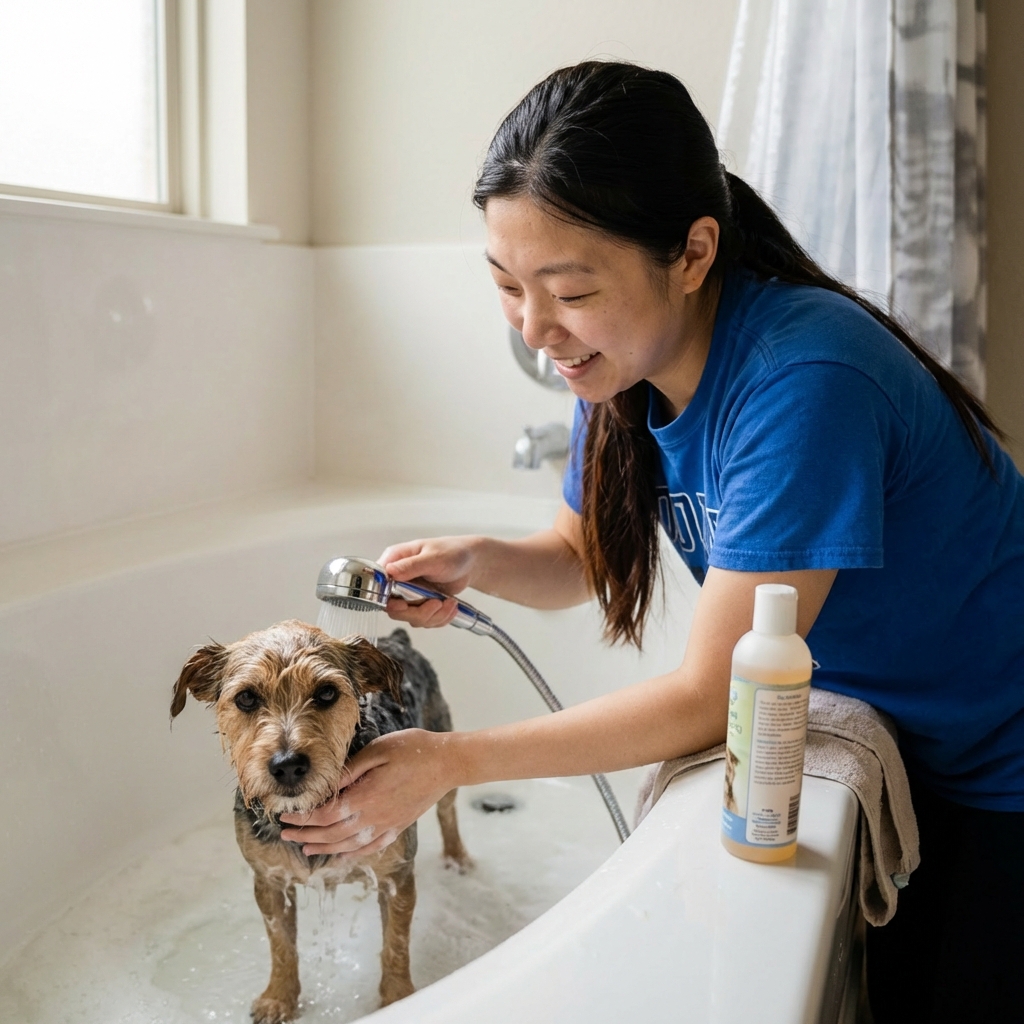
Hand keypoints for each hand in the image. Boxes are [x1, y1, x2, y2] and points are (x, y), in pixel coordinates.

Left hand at [278, 729, 458, 856]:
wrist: (448, 763)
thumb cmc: (414, 749)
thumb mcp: (378, 750)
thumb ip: (350, 770)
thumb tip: (325, 785)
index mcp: (366, 797)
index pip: (325, 815)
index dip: (303, 817)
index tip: (285, 815)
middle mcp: (374, 817)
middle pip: (331, 834)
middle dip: (306, 834)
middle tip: (286, 833)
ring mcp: (387, 825)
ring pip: (348, 845)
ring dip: (324, 848)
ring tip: (305, 848)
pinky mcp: (398, 827)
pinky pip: (371, 848)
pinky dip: (352, 855)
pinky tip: (341, 856)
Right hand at [378, 536, 479, 627]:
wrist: (469, 562)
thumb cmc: (452, 552)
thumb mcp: (433, 557)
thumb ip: (411, 565)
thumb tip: (389, 571)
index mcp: (395, 561)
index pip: (379, 585)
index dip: (387, 599)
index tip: (403, 604)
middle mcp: (398, 579)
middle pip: (394, 608)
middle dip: (418, 612)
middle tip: (437, 604)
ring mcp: (408, 594)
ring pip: (411, 618)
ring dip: (433, 616)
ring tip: (449, 603)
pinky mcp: (420, 604)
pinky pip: (424, 621)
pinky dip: (440, 618)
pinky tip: (451, 607)